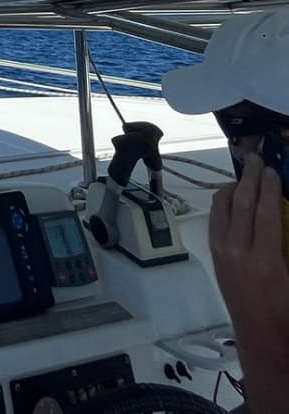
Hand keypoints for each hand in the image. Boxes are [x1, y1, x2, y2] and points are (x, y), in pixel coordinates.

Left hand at [209, 153, 288, 412]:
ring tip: (245, 174)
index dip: (269, 187)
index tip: (273, 170)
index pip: (264, 211)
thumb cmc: (286, 310)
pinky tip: (233, 196)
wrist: (262, 338)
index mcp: (265, 261)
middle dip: (250, 178)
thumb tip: (283, 212)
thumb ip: (288, 240)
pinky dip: (223, 203)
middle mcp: (238, 253)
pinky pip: (216, 220)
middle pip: (241, 204)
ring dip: (234, 186)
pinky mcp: (215, 256)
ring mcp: (222, 253)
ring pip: (222, 208)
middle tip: (256, 158)